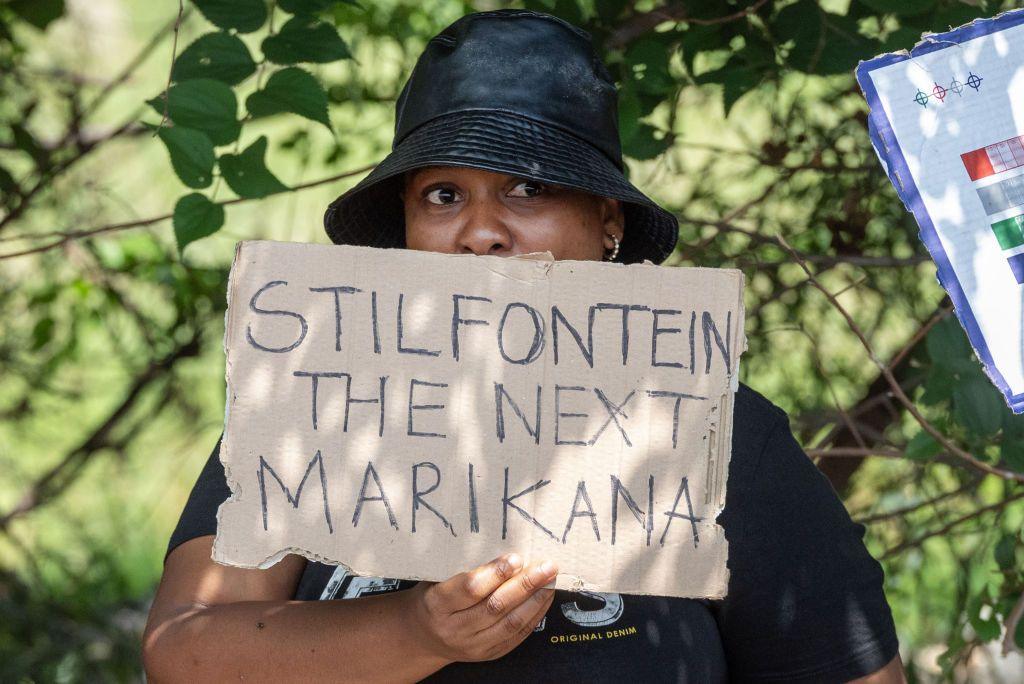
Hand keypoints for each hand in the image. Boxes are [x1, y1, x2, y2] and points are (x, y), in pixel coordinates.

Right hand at [408, 554, 556, 662]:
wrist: (423, 635)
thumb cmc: (433, 596)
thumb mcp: (437, 578)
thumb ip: (465, 567)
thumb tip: (505, 545)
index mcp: (437, 605)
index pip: (471, 589)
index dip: (496, 573)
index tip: (516, 557)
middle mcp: (454, 629)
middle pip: (495, 606)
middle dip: (525, 585)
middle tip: (546, 566)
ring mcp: (472, 646)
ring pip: (510, 623)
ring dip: (535, 600)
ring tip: (551, 580)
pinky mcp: (488, 654)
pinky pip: (516, 635)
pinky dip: (534, 615)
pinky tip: (544, 597)